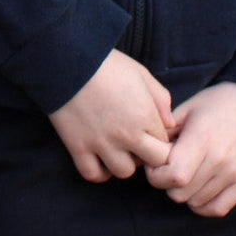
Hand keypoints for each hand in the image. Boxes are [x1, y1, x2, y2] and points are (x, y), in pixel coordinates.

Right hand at [50, 51, 174, 182]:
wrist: (66, 61)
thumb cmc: (106, 64)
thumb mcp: (141, 73)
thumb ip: (161, 99)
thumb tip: (169, 124)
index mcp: (145, 115)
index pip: (166, 146)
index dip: (161, 141)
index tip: (151, 134)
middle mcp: (126, 134)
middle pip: (152, 163)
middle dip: (149, 155)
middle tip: (138, 143)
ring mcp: (101, 143)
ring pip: (124, 172)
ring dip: (124, 163)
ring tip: (118, 149)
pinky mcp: (78, 147)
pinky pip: (93, 174)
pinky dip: (99, 171)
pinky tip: (100, 158)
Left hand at [144, 82, 235, 216]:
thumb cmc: (217, 102)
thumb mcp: (187, 108)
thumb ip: (166, 131)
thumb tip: (148, 150)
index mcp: (202, 139)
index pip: (173, 175)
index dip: (156, 174)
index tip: (155, 163)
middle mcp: (219, 160)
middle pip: (180, 193)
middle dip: (165, 183)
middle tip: (168, 168)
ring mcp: (234, 174)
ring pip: (195, 202)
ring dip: (183, 193)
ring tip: (185, 174)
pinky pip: (217, 209)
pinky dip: (202, 205)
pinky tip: (197, 190)